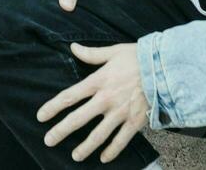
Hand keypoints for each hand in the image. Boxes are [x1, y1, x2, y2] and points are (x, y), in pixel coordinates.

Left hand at [38, 43, 148, 163]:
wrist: (165, 68)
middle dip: (61, 131)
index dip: (53, 107)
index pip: (69, 96)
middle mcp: (105, 99)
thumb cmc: (138, 57)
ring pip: (98, 135)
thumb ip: (91, 54)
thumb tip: (73, 47)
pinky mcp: (134, 121)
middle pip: (78, 119)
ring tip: (74, 156)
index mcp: (98, 81)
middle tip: (48, 141)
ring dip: (84, 147)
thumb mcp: (113, 51)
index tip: (41, 116)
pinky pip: (121, 140)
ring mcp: (119, 113)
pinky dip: (112, 150)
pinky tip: (103, 158)